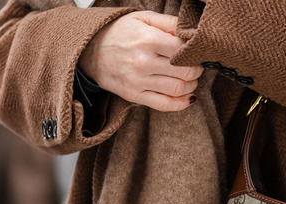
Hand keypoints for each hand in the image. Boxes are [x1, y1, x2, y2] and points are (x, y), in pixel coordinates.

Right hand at [78, 11, 202, 111]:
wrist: (89, 49)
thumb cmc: (120, 32)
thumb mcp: (143, 18)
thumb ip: (169, 23)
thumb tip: (191, 31)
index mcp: (148, 39)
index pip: (184, 51)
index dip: (195, 53)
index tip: (195, 53)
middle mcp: (143, 62)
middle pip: (186, 72)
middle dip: (196, 70)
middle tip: (194, 66)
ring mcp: (138, 81)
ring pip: (178, 89)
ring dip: (191, 86)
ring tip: (188, 78)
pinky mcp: (133, 95)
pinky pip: (164, 104)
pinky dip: (181, 103)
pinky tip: (186, 96)